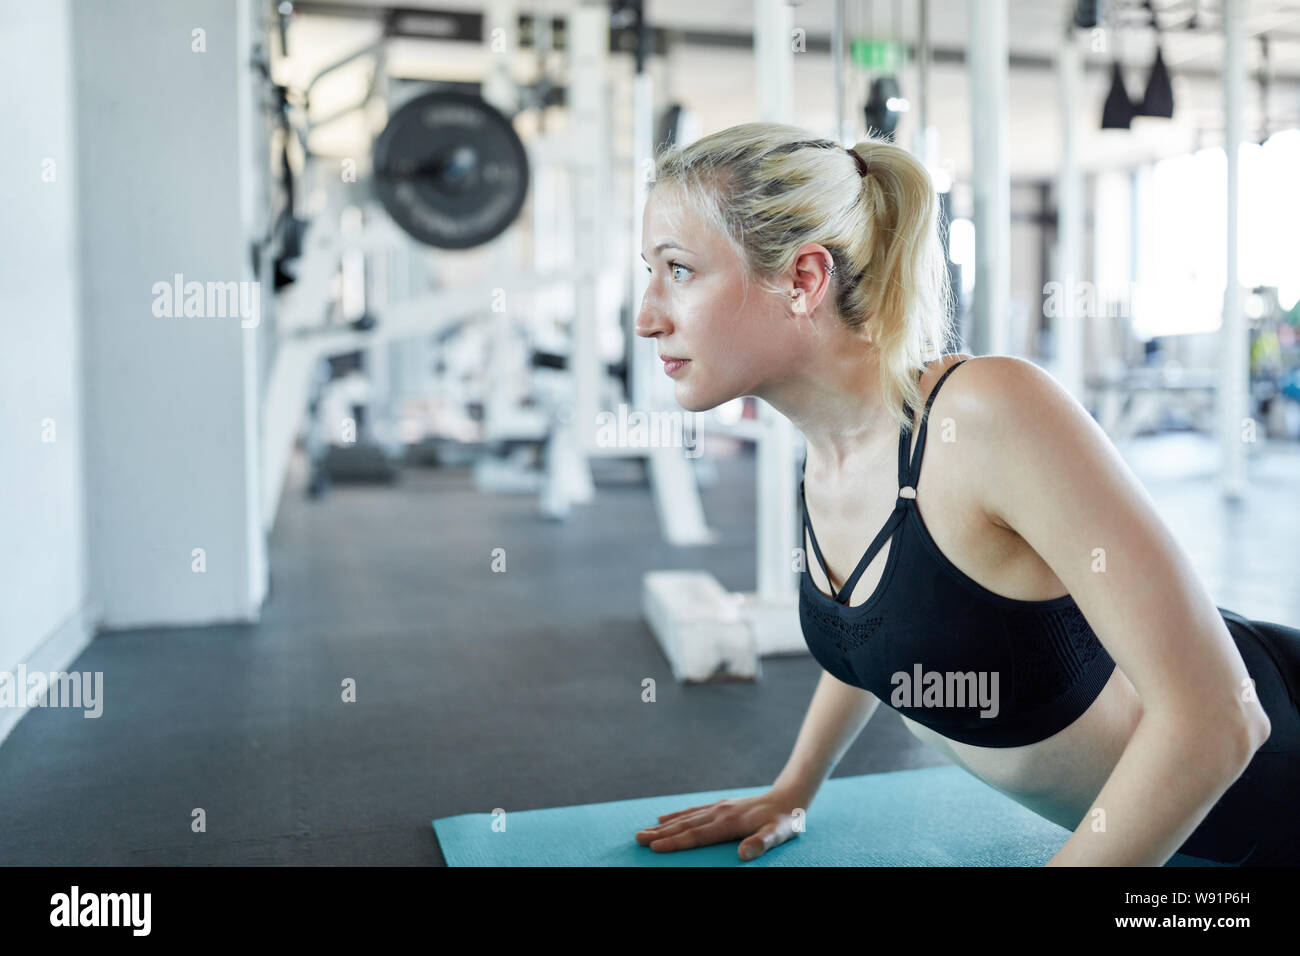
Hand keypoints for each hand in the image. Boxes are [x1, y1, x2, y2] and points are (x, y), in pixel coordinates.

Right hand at [634, 788, 808, 861]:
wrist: (789, 796)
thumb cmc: (785, 820)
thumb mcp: (779, 834)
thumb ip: (761, 844)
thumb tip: (744, 854)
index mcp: (729, 823)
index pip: (696, 835)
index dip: (674, 842)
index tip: (654, 847)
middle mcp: (719, 813)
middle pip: (684, 825)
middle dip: (659, 834)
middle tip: (637, 838)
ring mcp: (718, 808)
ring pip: (685, 818)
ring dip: (663, 826)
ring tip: (644, 830)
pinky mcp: (721, 806)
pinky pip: (693, 811)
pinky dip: (677, 815)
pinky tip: (665, 818)